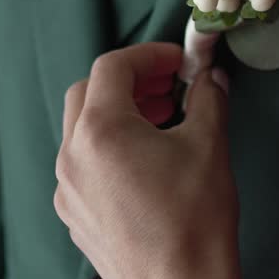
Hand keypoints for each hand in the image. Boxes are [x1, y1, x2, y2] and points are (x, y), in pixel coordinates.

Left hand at [54, 43, 239, 278]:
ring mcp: (68, 189)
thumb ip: (208, 98)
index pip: (112, 66)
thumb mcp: (209, 144)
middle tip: (166, 85)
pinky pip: (83, 166)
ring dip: (119, 115)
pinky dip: (110, 150)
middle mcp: (73, 157)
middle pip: (88, 92)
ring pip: (82, 131)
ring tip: (162, 122)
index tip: (176, 61)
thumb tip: (210, 79)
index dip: (148, 55)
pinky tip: (146, 162)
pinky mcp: (74, 216)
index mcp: (101, 131)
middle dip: (129, 81)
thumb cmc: (192, 224)